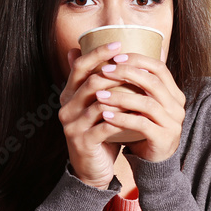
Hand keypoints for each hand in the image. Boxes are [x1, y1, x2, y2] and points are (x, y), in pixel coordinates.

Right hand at [58, 42, 126, 188]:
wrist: (93, 168)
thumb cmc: (100, 132)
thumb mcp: (100, 106)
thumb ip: (102, 83)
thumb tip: (112, 51)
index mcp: (69, 95)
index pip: (80, 67)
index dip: (98, 53)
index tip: (119, 42)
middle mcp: (66, 107)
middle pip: (90, 82)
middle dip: (115, 73)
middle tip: (137, 66)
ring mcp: (72, 125)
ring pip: (99, 103)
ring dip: (123, 96)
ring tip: (143, 89)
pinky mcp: (82, 142)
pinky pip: (105, 126)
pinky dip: (123, 119)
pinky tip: (138, 115)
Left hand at [96, 52, 185, 162]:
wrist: (154, 160)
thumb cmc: (144, 127)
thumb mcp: (143, 103)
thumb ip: (135, 83)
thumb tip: (115, 54)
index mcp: (173, 94)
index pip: (159, 68)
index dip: (137, 60)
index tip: (115, 57)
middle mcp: (176, 106)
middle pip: (153, 82)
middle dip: (127, 73)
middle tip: (104, 71)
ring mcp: (172, 123)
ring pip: (147, 103)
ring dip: (121, 97)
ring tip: (99, 94)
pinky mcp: (163, 138)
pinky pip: (142, 124)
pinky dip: (122, 118)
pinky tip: (105, 115)